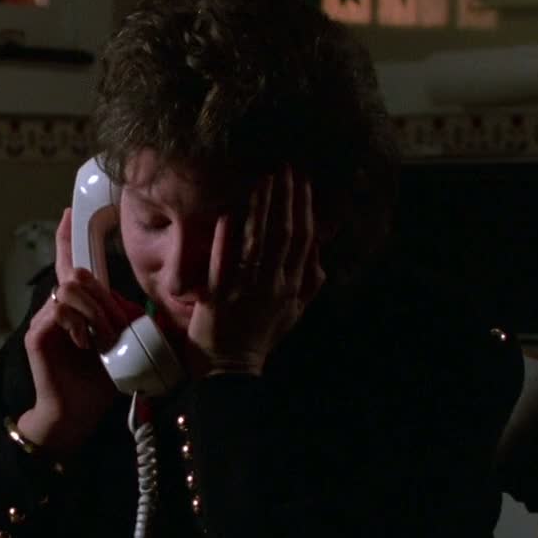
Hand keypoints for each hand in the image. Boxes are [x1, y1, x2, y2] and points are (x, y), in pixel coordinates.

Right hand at [17, 207, 141, 454]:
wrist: (76, 416)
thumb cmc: (98, 383)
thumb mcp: (121, 345)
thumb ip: (123, 319)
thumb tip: (136, 301)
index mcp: (76, 308)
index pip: (70, 265)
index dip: (68, 239)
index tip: (69, 213)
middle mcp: (56, 309)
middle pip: (76, 274)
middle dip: (102, 297)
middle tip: (115, 326)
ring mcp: (44, 321)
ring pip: (68, 289)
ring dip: (94, 311)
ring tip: (102, 338)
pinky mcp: (36, 335)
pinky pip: (58, 311)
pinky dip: (79, 325)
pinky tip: (86, 344)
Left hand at [188, 167, 324, 375]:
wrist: (233, 369)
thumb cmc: (262, 336)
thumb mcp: (294, 312)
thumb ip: (310, 281)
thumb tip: (319, 249)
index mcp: (292, 286)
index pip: (303, 240)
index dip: (304, 208)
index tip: (303, 181)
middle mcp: (273, 285)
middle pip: (283, 235)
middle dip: (285, 199)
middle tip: (284, 168)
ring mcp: (245, 290)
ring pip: (256, 244)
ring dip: (260, 210)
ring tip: (261, 180)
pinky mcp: (218, 297)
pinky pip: (223, 263)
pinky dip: (226, 238)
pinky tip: (227, 213)